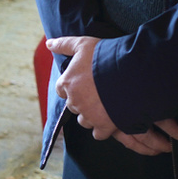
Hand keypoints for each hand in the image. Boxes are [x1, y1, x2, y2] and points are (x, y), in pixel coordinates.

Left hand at [46, 35, 177, 155]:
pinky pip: (98, 134)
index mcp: (67, 83)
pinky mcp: (103, 126)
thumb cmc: (104, 56)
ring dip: (91, 115)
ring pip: (84, 120)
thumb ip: (64, 44)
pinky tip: (109, 121)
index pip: (61, 90)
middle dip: (82, 101)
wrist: (129, 73)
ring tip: (104, 106)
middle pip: (73, 106)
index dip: (72, 87)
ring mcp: (89, 115)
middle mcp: (74, 101)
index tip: (82, 84)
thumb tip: (48, 44)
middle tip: (97, 94)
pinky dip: (102, 130)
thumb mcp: (83, 44)